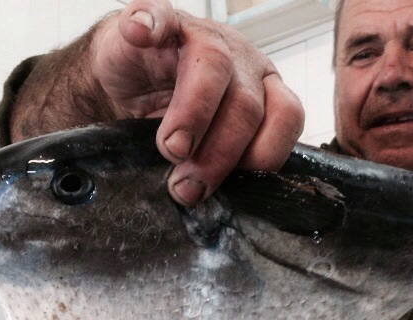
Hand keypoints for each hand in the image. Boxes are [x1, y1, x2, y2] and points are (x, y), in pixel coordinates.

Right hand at [93, 0, 303, 204]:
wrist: (125, 83)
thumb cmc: (170, 119)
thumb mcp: (203, 149)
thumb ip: (220, 168)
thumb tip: (218, 207)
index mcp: (264, 92)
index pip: (287, 117)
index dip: (264, 154)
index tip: (230, 187)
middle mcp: (242, 62)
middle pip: (248, 103)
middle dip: (220, 153)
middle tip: (187, 188)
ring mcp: (201, 36)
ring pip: (214, 65)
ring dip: (193, 113)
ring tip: (170, 149)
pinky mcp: (160, 22)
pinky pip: (159, 14)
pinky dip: (149, 23)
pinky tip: (140, 34)